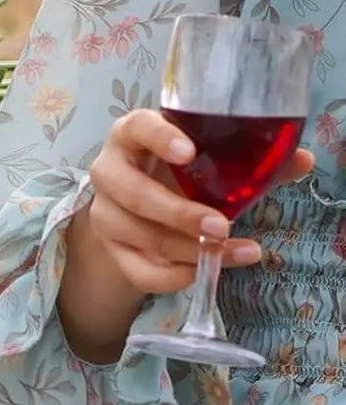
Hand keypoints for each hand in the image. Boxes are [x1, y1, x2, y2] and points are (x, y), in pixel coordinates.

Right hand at [82, 108, 312, 295]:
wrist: (138, 204)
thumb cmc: (177, 171)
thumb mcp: (207, 158)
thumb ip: (250, 159)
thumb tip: (301, 160)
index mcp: (132, 135)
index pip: (138, 128)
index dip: (160, 138)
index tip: (190, 151)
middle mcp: (110, 171)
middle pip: (134, 193)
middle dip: (179, 213)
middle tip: (222, 225)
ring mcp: (104, 212)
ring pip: (139, 235)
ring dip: (186, 249)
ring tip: (230, 251)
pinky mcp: (109, 248)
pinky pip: (136, 269)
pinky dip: (171, 276)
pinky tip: (201, 273)